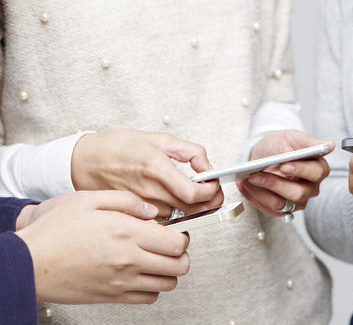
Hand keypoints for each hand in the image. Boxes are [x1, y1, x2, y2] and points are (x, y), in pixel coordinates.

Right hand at [16, 191, 189, 303]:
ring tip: (157, 258)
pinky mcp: (112, 296)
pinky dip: (153, 286)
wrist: (27, 262)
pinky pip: (148, 297)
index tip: (175, 230)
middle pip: (179, 265)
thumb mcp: (89, 199)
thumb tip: (151, 210)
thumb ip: (127, 201)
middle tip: (170, 244)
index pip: (178, 242)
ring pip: (168, 283)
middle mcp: (129, 260)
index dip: (182, 235)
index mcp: (127, 233)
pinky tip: (142, 273)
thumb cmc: (53, 231)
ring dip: (169, 270)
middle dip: (181, 254)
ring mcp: (122, 281)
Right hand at [71, 130, 222, 216]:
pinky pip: (164, 224)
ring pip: (181, 220)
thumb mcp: (157, 139)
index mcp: (155, 169)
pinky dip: (174, 219)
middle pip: (193, 211)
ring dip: (193, 211)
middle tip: (210, 194)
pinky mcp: (135, 217)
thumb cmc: (115, 148)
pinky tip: (171, 208)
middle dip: (209, 204)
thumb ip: (189, 152)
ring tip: (189, 199)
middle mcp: (148, 193)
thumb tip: (209, 168)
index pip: (195, 193)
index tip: (214, 186)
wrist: (81, 164)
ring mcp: (141, 209)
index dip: (212, 192)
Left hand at [236, 130, 333, 216]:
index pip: (316, 173)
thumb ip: (309, 142)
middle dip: (275, 183)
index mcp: (318, 168)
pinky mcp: (282, 209)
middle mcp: (311, 187)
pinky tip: (246, 186)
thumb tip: (330, 145)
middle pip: (298, 193)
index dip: (300, 170)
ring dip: (262, 192)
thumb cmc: (280, 144)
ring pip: (281, 203)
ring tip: (248, 179)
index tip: (284, 165)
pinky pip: (268, 209)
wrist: (264, 154)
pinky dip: (255, 197)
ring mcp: (297, 201)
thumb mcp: (292, 137)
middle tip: (257, 174)